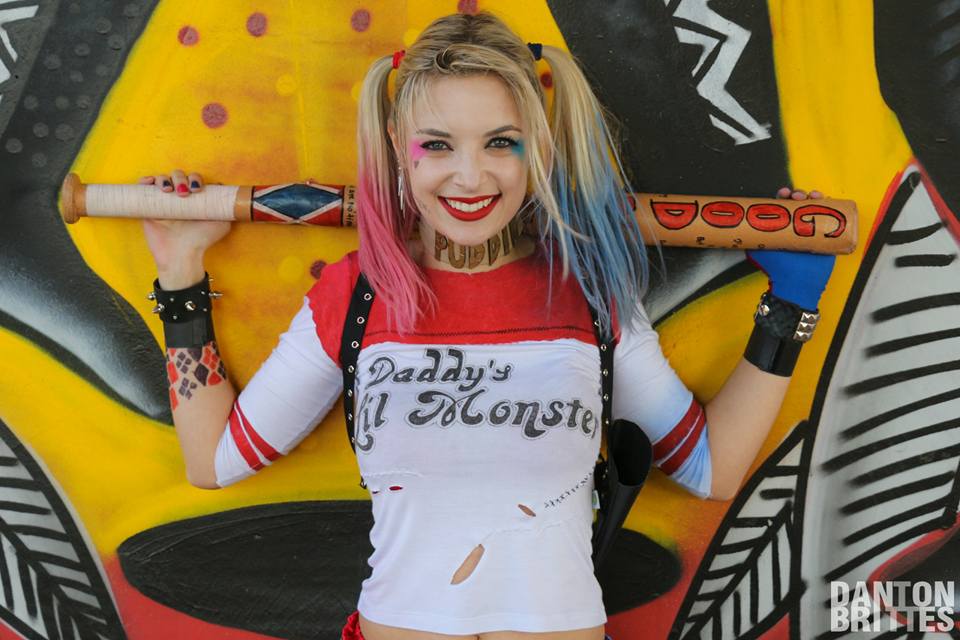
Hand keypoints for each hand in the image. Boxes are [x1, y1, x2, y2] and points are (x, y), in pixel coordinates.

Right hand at [139, 170, 230, 286]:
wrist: (182, 255)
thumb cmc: (202, 240)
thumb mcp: (221, 223)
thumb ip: (225, 208)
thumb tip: (225, 191)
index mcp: (195, 198)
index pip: (194, 179)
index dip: (195, 179)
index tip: (197, 189)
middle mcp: (179, 198)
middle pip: (177, 175)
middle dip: (180, 179)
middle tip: (183, 193)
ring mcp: (163, 202)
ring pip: (161, 179)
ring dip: (164, 179)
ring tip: (168, 191)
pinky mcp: (148, 207)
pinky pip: (143, 188)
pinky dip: (144, 181)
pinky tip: (149, 183)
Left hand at [745, 187, 835, 310]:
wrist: (796, 281)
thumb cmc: (776, 268)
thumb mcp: (757, 250)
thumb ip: (750, 237)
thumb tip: (737, 225)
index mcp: (781, 226)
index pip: (782, 205)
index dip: (782, 196)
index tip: (782, 193)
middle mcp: (796, 225)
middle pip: (798, 203)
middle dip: (798, 194)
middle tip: (796, 195)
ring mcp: (812, 229)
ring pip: (814, 206)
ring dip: (812, 196)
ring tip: (811, 196)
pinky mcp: (826, 233)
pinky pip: (830, 215)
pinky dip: (828, 204)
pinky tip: (825, 199)